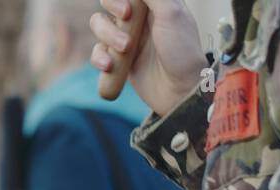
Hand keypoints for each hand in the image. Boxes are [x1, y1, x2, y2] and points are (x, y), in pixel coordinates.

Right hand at [90, 0, 206, 116]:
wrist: (180, 91)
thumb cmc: (181, 51)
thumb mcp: (172, 13)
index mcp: (154, 3)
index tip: (128, 5)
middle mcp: (139, 19)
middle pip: (108, 3)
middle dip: (112, 7)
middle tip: (125, 17)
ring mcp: (127, 40)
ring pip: (99, 26)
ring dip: (106, 35)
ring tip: (124, 49)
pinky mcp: (119, 62)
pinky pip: (97, 53)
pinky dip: (99, 58)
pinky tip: (110, 66)